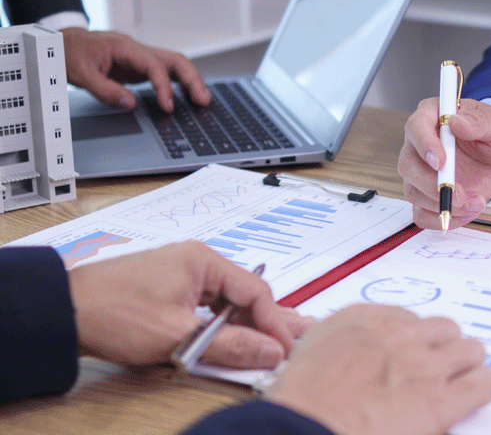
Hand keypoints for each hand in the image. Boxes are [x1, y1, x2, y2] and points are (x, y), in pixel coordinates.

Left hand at [62, 27, 210, 112]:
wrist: (63, 43)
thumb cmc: (70, 54)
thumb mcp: (80, 74)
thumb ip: (105, 90)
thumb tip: (130, 103)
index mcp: (124, 47)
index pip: (153, 64)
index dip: (163, 86)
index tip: (168, 106)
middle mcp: (137, 49)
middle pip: (175, 59)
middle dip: (192, 79)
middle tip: (203, 100)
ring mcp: (141, 57)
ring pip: (175, 64)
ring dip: (191, 81)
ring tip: (202, 100)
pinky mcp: (140, 66)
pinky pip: (167, 71)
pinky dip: (180, 83)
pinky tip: (188, 96)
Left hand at [67, 240, 312, 367]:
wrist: (63, 312)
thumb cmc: (113, 313)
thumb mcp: (178, 335)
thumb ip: (230, 345)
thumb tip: (271, 351)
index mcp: (204, 261)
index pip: (256, 292)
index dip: (275, 324)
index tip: (285, 349)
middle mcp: (198, 262)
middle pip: (247, 294)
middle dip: (272, 319)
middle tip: (304, 335)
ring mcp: (184, 275)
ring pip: (230, 302)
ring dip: (249, 325)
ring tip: (278, 340)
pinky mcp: (171, 290)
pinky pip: (211, 307)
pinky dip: (226, 325)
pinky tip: (240, 338)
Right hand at [268, 304, 490, 434]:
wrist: (303, 428)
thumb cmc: (299, 402)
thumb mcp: (309, 353)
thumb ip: (336, 344)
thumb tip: (345, 352)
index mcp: (364, 321)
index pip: (407, 318)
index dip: (414, 339)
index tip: (413, 350)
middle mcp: (399, 336)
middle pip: (444, 329)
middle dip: (444, 348)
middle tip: (440, 366)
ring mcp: (424, 366)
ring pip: (470, 350)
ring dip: (467, 364)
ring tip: (463, 379)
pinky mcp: (440, 400)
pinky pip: (482, 383)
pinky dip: (482, 388)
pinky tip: (476, 395)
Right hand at [398, 98, 490, 229]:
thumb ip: (481, 121)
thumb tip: (457, 122)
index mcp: (432, 117)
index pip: (416, 127)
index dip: (425, 145)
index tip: (441, 162)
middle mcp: (419, 144)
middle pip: (408, 165)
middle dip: (432, 184)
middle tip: (460, 195)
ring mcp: (420, 172)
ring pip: (413, 192)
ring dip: (443, 204)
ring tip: (476, 203)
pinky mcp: (426, 195)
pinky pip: (421, 213)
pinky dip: (442, 218)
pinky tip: (466, 212)